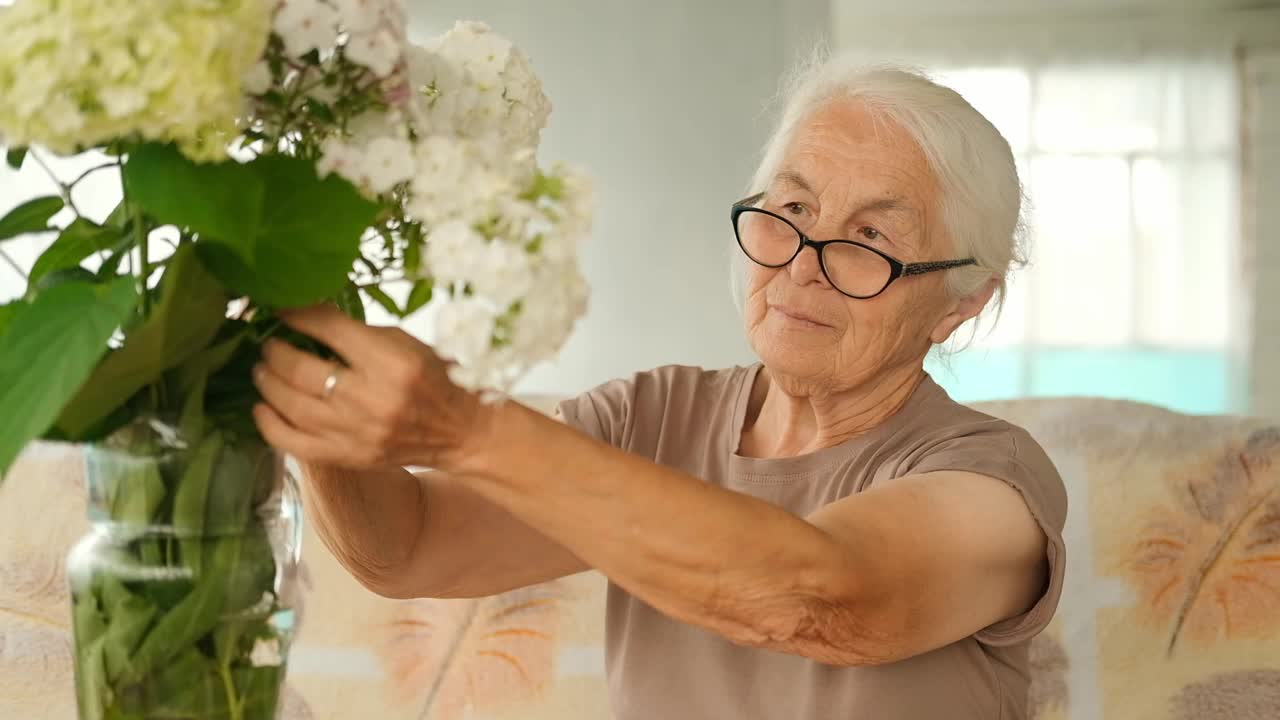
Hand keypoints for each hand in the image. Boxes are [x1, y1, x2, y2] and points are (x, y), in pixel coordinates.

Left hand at [250, 304, 485, 470]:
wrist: (459, 431)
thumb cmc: (433, 379)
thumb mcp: (404, 343)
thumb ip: (358, 334)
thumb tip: (309, 318)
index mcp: (390, 361)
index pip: (329, 329)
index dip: (297, 315)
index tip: (281, 309)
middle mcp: (371, 398)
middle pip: (301, 370)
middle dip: (275, 351)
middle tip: (268, 344)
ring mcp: (357, 432)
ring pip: (292, 405)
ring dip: (268, 382)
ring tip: (263, 369)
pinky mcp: (349, 456)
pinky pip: (294, 443)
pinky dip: (270, 424)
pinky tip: (262, 407)